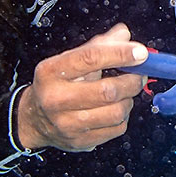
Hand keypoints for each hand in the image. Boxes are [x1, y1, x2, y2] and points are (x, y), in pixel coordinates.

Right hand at [17, 24, 147, 151]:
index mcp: (51, 72)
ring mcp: (67, 124)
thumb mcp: (68, 60)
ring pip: (116, 112)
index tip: (141, 52)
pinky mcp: (80, 142)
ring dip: (129, 99)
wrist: (34, 119)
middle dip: (132, 80)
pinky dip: (123, 116)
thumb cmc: (56, 84)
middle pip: (107, 90)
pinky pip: (117, 128)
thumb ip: (97, 45)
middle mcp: (56, 99)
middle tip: (140, 73)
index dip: (120, 54)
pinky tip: (115, 108)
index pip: (90, 58)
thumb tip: (124, 35)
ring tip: (125, 92)